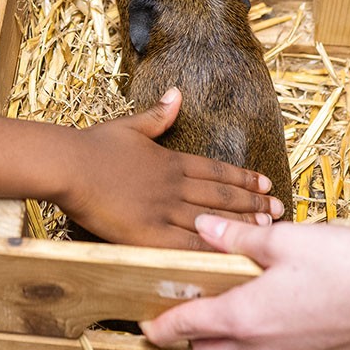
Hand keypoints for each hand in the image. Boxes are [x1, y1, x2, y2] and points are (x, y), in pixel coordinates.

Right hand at [59, 89, 284, 249]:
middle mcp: (173, 186)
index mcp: (170, 160)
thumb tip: (177, 94)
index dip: (242, 177)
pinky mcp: (148, 235)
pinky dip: (211, 251)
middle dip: (252, 203)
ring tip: (267, 230)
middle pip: (221, 195)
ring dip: (241, 225)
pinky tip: (231, 255)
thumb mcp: (130, 125)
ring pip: (212, 220)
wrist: (70, 165)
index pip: (216, 170)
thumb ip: (157, 115)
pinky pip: (187, 246)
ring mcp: (163, 211)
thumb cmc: (94, 145)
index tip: (265, 182)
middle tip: (279, 209)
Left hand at [140, 215, 349, 349]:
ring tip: (224, 312)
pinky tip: (266, 320)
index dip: (163, 326)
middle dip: (191, 339)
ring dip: (223, 347)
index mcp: (247, 318)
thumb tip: (203, 229)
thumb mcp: (283, 240)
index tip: (147, 325)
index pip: (189, 327)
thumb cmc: (343, 265)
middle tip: (186, 311)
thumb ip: (237, 238)